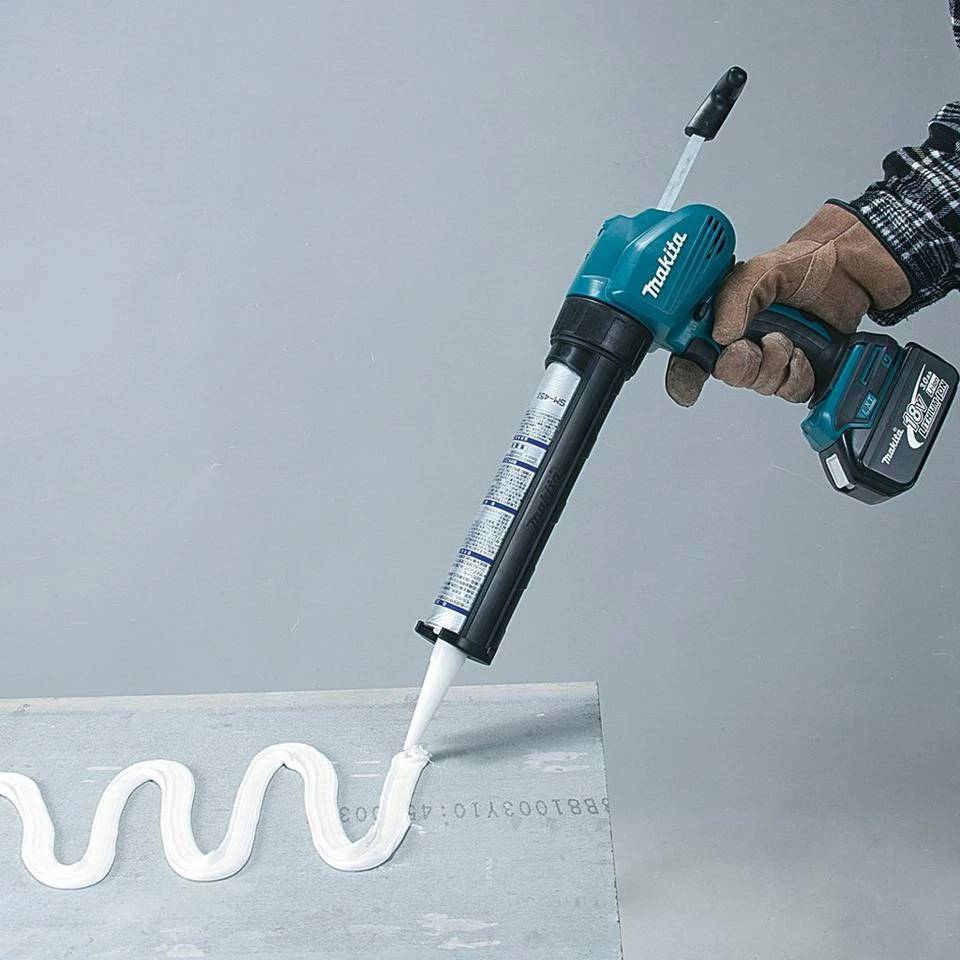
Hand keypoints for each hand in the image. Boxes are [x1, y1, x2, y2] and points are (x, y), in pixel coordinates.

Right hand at [665, 203, 910, 405]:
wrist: (849, 269)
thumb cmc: (805, 263)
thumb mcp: (762, 270)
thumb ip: (735, 297)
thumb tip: (721, 334)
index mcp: (723, 319)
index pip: (691, 355)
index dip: (685, 375)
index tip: (689, 387)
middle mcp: (744, 340)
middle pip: (727, 375)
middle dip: (740, 365)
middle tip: (751, 347)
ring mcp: (771, 356)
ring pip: (759, 385)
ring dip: (773, 366)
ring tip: (785, 340)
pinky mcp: (798, 368)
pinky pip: (790, 391)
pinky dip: (797, 376)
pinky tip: (802, 355)